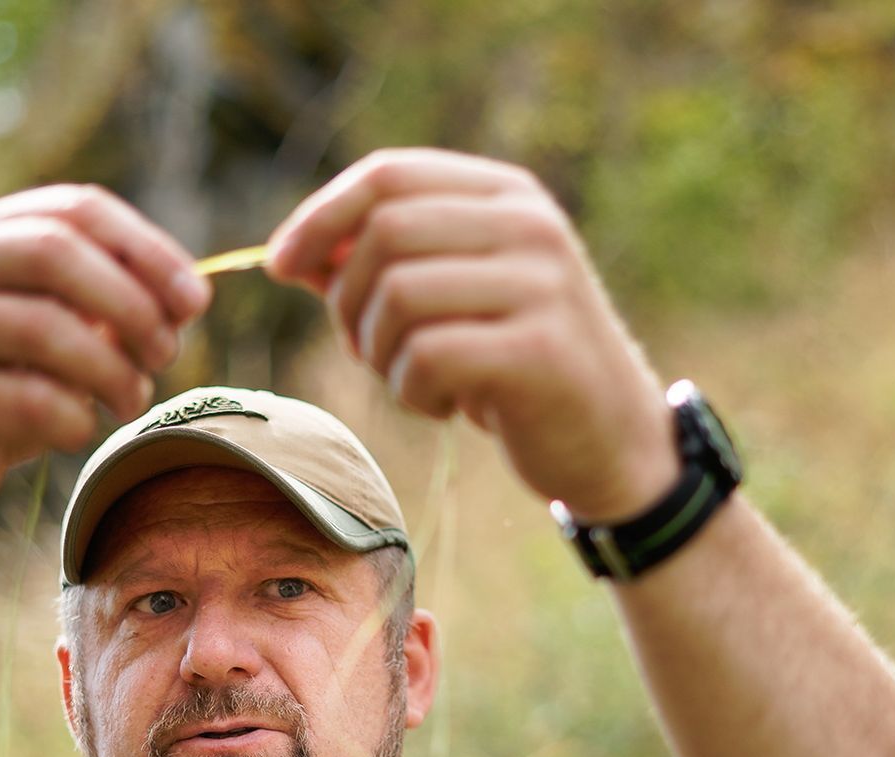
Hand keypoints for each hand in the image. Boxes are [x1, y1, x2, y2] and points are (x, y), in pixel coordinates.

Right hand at [0, 185, 211, 533]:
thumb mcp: (54, 329)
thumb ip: (113, 303)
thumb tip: (190, 298)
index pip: (77, 208)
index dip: (148, 249)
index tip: (198, 302)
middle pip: (57, 253)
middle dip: (132, 306)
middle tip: (165, 356)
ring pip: (44, 328)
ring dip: (111, 371)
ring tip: (130, 401)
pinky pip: (28, 400)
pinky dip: (75, 419)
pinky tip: (78, 430)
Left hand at [266, 149, 677, 521]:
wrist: (614, 442)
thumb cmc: (518, 370)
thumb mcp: (455, 303)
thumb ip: (383, 269)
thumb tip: (290, 255)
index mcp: (508, 196)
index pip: (388, 175)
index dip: (320, 217)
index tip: (280, 266)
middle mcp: (530, 227)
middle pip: (384, 232)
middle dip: (346, 299)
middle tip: (363, 350)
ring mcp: (542, 285)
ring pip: (399, 294)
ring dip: (378, 352)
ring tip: (412, 381)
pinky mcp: (539, 351)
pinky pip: (428, 357)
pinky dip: (413, 391)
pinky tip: (445, 407)